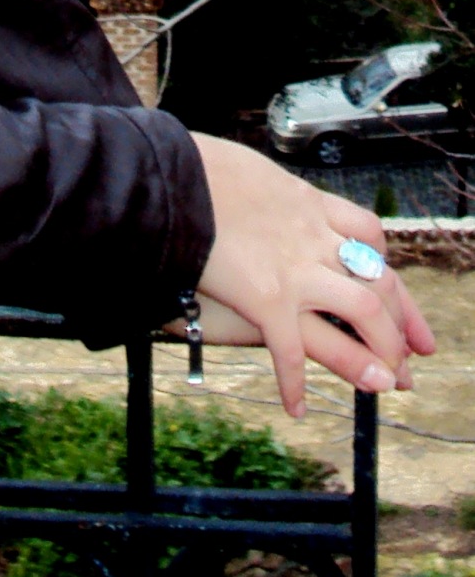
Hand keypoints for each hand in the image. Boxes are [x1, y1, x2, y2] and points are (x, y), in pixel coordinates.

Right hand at [190, 134, 435, 417]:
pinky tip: (296, 407)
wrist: (163, 178)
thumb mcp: (238, 171)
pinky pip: (292, 351)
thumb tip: (252, 195)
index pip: (369, 233)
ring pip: (364, 312)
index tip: (394, 291)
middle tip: (412, 355)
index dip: (386, 267)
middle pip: (380, 278)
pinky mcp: (266, 298)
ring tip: (381, 382)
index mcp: (306, 201)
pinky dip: (296, 383)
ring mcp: (296, 268)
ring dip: (378, 352)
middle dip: (402, 322)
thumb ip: (259, 192)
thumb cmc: (188, 169)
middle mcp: (314, 235)